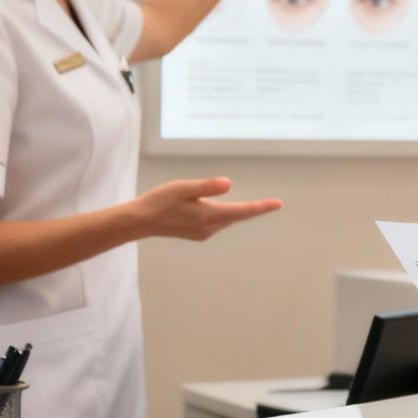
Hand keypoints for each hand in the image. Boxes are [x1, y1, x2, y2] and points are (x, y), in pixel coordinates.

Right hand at [126, 177, 280, 240]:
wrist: (139, 222)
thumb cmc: (159, 201)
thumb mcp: (183, 188)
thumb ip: (206, 187)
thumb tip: (228, 184)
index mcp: (208, 215)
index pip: (241, 211)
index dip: (260, 207)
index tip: (278, 204)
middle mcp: (208, 227)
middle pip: (237, 217)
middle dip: (252, 210)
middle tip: (271, 204)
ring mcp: (202, 233)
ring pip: (226, 220)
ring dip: (237, 212)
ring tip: (251, 206)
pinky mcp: (195, 233)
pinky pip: (216, 223)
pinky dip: (223, 215)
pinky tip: (220, 209)